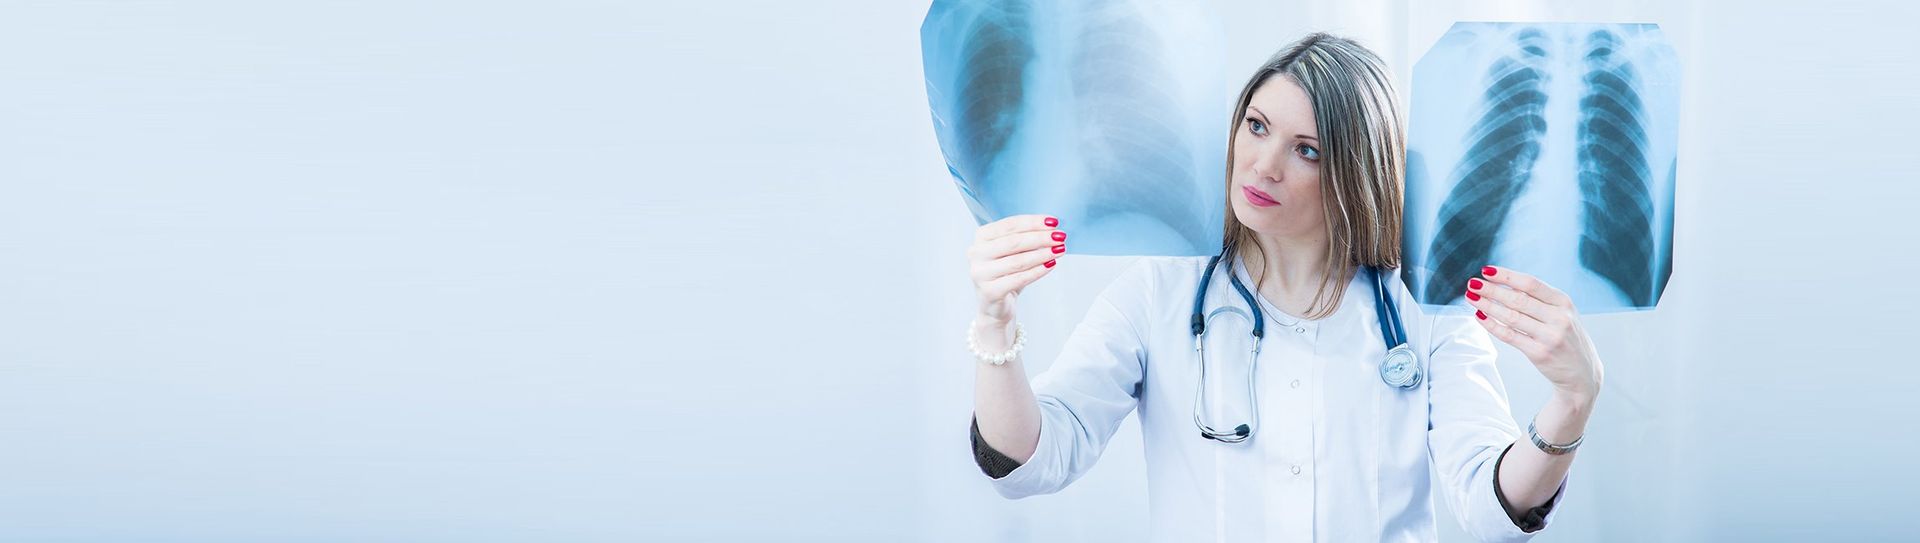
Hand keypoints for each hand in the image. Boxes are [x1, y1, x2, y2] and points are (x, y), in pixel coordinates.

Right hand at [966, 214, 1065, 323]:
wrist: (994, 305)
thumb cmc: (1005, 273)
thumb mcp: (1011, 252)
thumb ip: (1025, 238)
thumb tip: (1051, 229)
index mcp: (981, 237)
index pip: (1009, 225)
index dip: (1033, 222)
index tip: (1053, 222)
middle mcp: (976, 253)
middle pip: (1013, 242)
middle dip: (1040, 238)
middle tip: (1060, 237)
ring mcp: (980, 273)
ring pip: (1018, 261)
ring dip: (1042, 254)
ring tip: (1059, 250)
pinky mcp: (989, 291)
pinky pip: (1019, 279)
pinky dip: (1037, 271)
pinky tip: (1051, 265)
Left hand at [1463, 265, 1603, 401]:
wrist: (1582, 373)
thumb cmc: (1566, 337)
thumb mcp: (1562, 313)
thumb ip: (1539, 299)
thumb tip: (1503, 283)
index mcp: (1563, 302)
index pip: (1530, 283)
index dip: (1506, 276)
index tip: (1486, 271)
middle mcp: (1558, 317)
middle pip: (1518, 299)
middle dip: (1492, 290)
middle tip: (1472, 284)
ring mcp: (1550, 336)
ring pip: (1511, 317)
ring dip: (1487, 305)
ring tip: (1471, 298)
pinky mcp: (1539, 353)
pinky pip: (1509, 336)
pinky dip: (1491, 325)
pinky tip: (1479, 316)